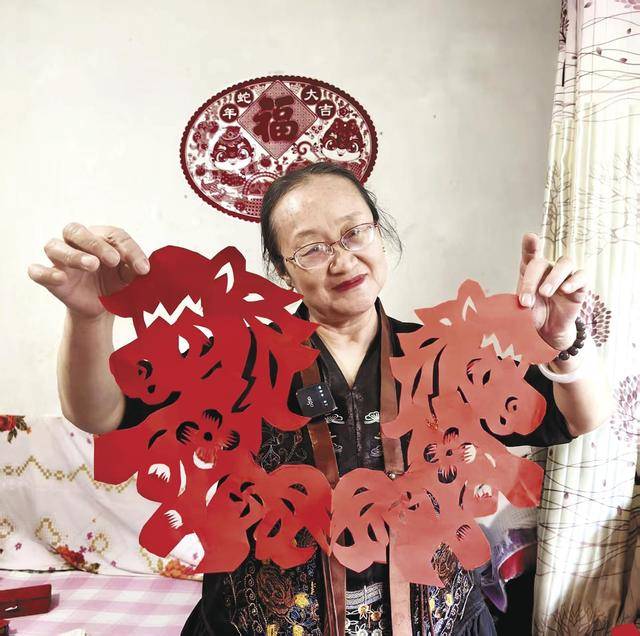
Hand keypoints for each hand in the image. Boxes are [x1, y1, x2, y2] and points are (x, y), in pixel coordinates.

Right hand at [28, 223, 149, 319]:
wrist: (102, 307)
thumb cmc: (115, 283)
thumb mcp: (130, 276)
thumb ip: (135, 268)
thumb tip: (144, 268)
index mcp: (99, 237)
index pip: (112, 234)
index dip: (129, 249)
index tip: (143, 269)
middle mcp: (75, 242)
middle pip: (77, 231)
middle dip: (96, 243)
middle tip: (113, 259)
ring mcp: (59, 259)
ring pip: (54, 246)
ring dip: (73, 255)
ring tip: (92, 265)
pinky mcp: (50, 278)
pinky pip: (37, 271)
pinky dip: (46, 273)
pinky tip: (62, 278)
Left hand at [516, 233, 586, 349]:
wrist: (547, 332)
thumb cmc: (532, 316)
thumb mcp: (521, 308)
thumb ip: (518, 299)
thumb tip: (512, 302)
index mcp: (531, 271)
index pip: (530, 254)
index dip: (530, 245)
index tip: (530, 237)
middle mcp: (549, 269)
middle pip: (542, 263)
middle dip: (531, 281)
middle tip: (525, 301)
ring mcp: (566, 276)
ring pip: (565, 263)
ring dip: (553, 277)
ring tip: (545, 293)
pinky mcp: (581, 287)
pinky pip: (583, 276)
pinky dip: (574, 281)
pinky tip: (565, 290)